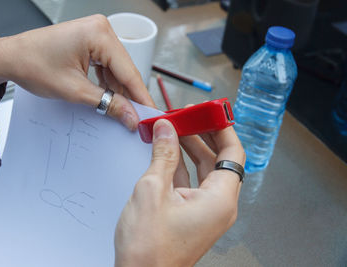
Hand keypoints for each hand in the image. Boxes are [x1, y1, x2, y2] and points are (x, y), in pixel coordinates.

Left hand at [0, 15, 153, 129]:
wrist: (10, 58)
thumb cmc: (33, 65)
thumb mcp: (74, 90)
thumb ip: (107, 103)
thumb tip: (131, 117)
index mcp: (99, 34)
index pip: (129, 71)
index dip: (141, 97)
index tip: (151, 116)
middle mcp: (101, 30)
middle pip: (125, 70)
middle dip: (130, 96)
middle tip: (139, 120)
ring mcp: (96, 35)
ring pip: (117, 70)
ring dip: (119, 92)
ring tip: (126, 114)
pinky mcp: (90, 43)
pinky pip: (107, 66)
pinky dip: (109, 84)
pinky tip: (112, 100)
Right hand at [114, 119, 244, 266]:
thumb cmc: (149, 248)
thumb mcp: (153, 190)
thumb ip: (163, 155)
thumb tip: (167, 129)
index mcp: (220, 199)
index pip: (233, 153)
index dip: (222, 129)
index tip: (210, 112)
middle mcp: (219, 205)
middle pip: (219, 160)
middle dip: (202, 135)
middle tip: (187, 117)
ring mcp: (205, 211)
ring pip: (203, 170)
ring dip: (189, 149)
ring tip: (173, 129)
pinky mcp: (192, 214)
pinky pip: (191, 182)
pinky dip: (180, 165)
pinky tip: (167, 151)